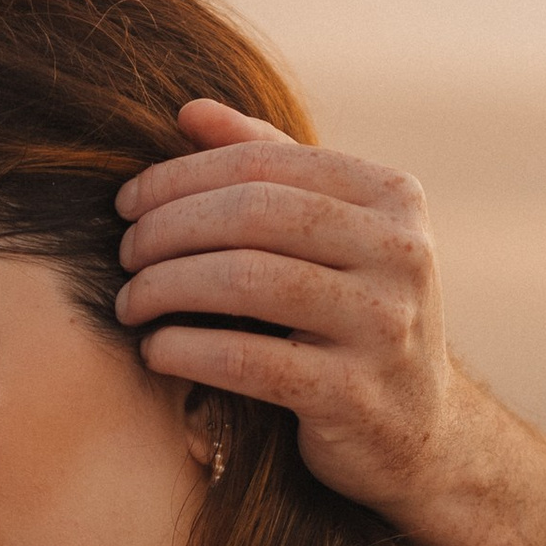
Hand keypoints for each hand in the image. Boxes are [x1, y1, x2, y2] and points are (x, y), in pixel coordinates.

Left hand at [115, 98, 456, 522]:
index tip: (125, 203)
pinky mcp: (355, 396)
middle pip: (252, 214)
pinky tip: (155, 352)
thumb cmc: (353, 318)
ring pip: (246, 281)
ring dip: (166, 288)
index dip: (179, 177)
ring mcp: (384, 325)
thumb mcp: (330, 235)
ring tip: (130, 303)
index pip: (263, 163)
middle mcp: (401, 252)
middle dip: (167, 229)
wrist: (421, 432)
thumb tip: (190, 113)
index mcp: (392, 197)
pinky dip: (187, 351)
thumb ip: (270, 168)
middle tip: (123, 254)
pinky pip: (247, 361)